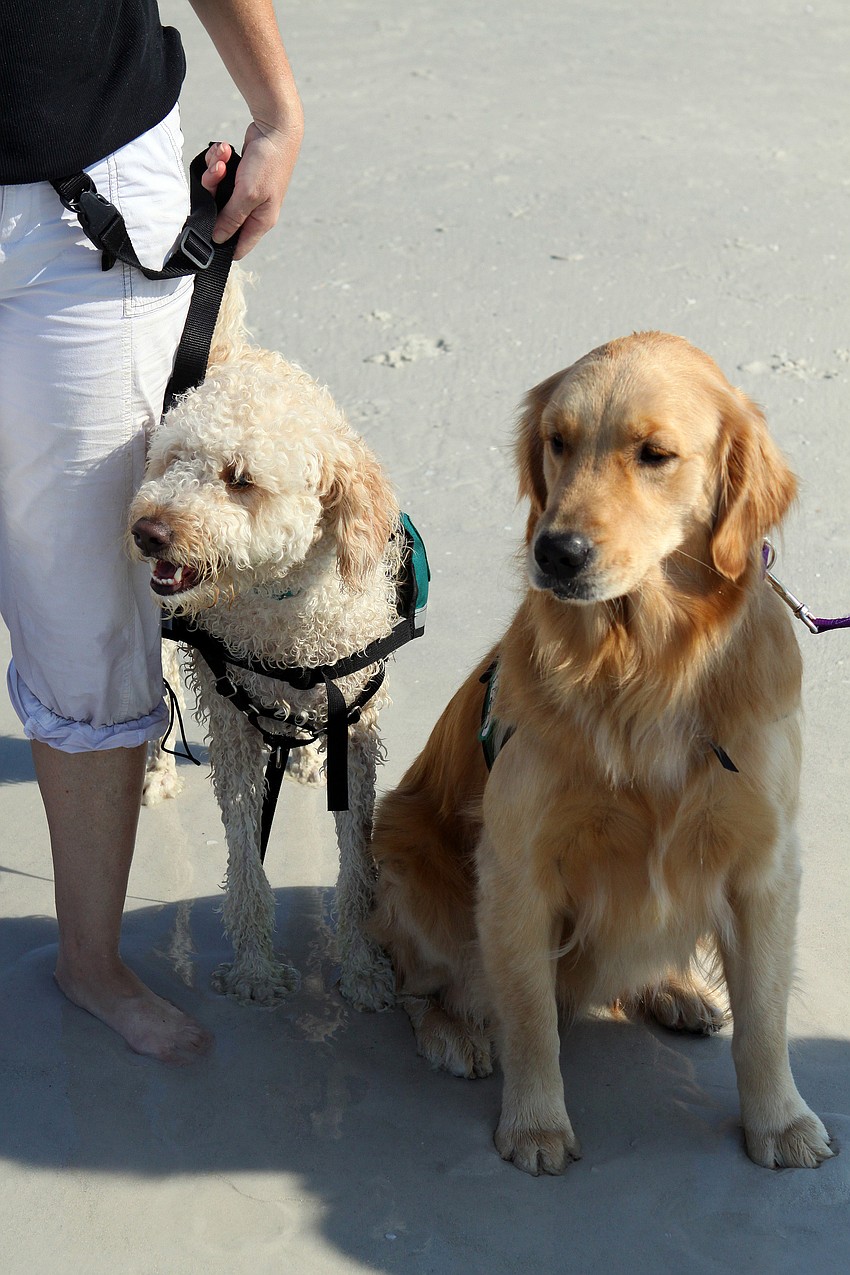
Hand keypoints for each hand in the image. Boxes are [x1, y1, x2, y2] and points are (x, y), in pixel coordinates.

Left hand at [201, 121, 300, 259]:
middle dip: (212, 196)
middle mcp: (253, 210)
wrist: (274, 127)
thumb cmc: (268, 162)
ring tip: (222, 159)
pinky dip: (218, 162)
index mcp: (260, 221)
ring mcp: (245, 193)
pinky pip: (219, 176)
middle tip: (214, 177)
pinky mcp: (239, 177)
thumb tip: (218, 239)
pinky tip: (225, 151)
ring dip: (214, 174)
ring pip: (216, 193)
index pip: (238, 248)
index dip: (220, 245)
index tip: (203, 233)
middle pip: (220, 217)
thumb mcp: (247, 194)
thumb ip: (231, 218)